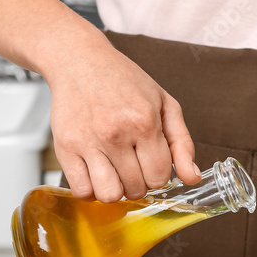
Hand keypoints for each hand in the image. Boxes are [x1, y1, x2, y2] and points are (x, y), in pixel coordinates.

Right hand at [46, 41, 201, 201]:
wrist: (80, 60)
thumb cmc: (124, 82)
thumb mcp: (165, 105)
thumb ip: (182, 144)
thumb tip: (192, 178)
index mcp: (144, 122)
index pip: (159, 177)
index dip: (157, 175)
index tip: (149, 162)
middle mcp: (115, 134)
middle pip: (135, 189)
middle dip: (138, 182)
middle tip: (131, 162)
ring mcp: (87, 142)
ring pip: (109, 195)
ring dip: (115, 189)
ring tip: (113, 171)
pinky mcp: (64, 147)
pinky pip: (81, 190)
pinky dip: (90, 189)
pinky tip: (95, 173)